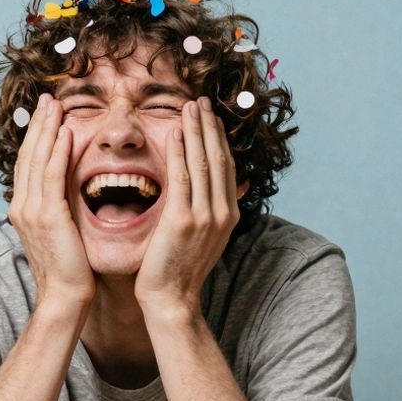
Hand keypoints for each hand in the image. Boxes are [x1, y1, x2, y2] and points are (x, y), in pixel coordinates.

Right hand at [8, 94, 95, 309]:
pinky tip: (66, 132)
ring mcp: (32, 211)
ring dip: (47, 129)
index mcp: (24, 210)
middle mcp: (22, 206)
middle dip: (38, 125)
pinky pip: (52, 176)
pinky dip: (57, 152)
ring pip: (38, 160)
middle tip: (48, 99)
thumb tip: (68, 196)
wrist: (64, 297)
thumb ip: (59, 211)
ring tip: (56, 105)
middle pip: (29, 156)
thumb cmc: (69, 271)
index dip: (36, 137)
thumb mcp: (60, 235)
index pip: (29, 165)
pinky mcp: (49, 216)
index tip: (46, 115)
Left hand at [135, 97, 239, 314]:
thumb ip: (210, 211)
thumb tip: (217, 191)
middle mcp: (222, 212)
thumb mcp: (205, 238)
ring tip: (189, 107)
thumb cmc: (180, 270)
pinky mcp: (183, 220)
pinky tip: (173, 132)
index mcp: (229, 215)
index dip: (219, 138)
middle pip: (218, 158)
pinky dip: (179, 152)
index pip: (226, 166)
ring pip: (203, 162)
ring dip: (196, 131)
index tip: (210, 116)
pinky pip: (181, 177)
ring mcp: (205, 216)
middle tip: (201, 101)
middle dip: (209, 126)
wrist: (172, 300)